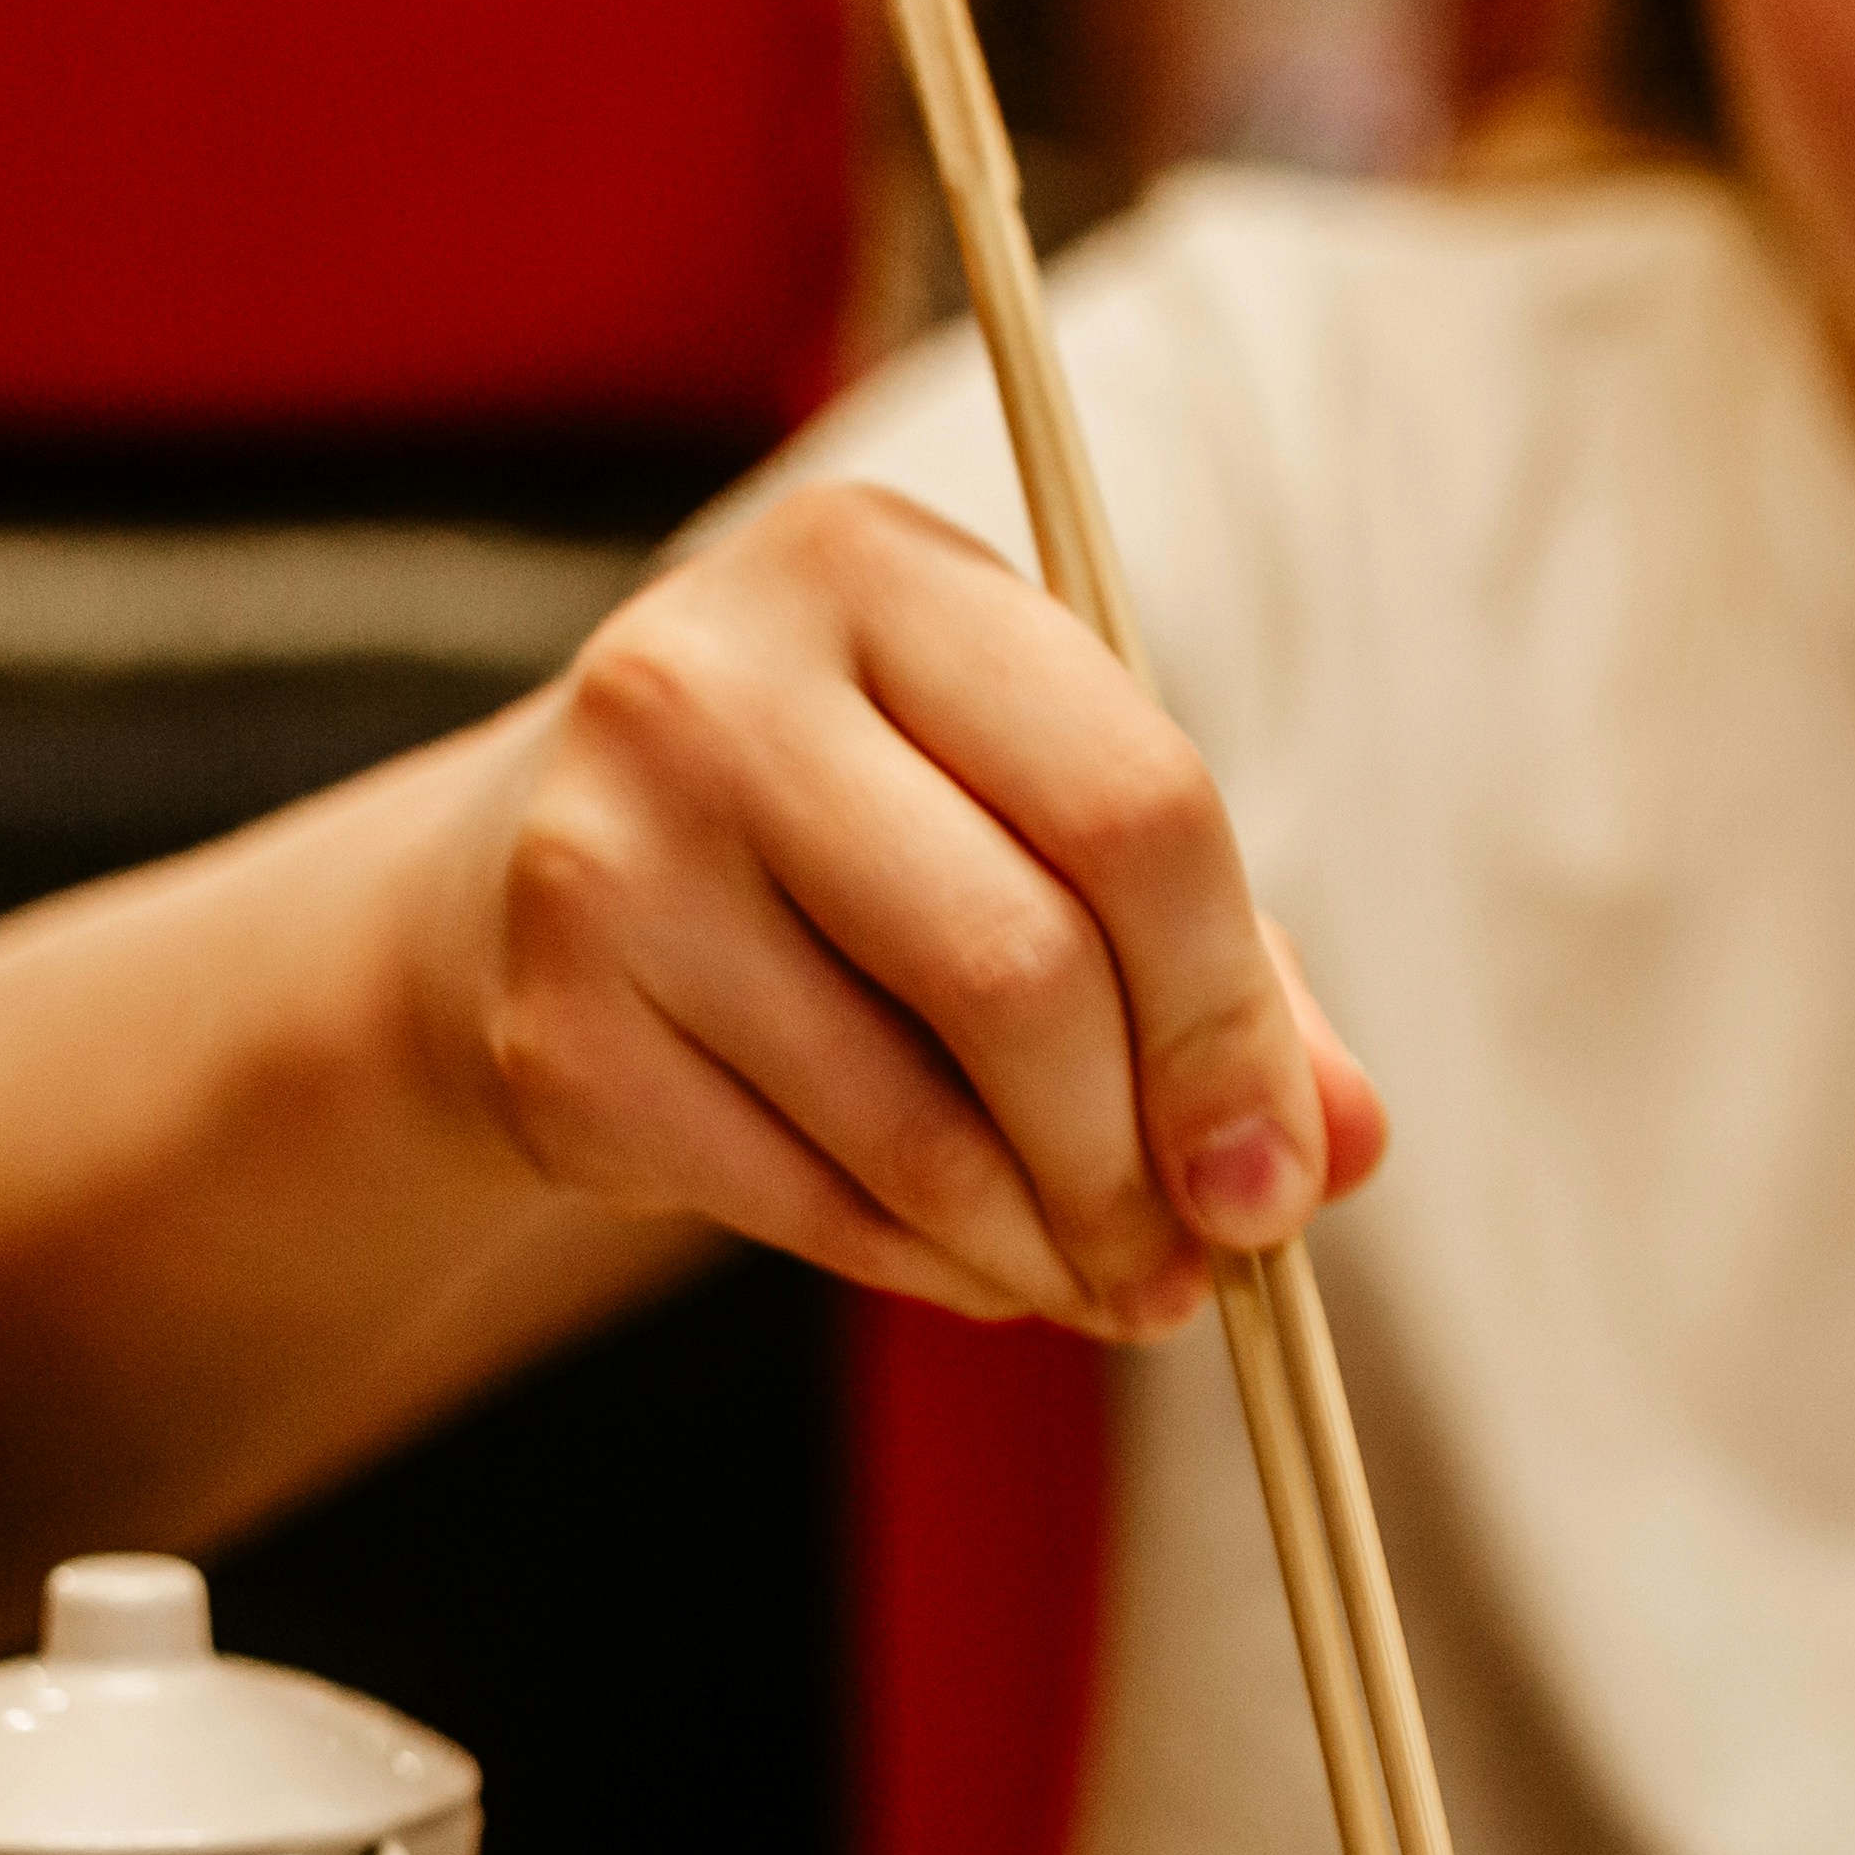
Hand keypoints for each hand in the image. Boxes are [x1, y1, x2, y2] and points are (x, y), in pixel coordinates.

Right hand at [422, 481, 1385, 1334]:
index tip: (1283, 1176)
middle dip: (1144, 1163)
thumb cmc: (855, 841)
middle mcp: (711, 683)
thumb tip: (1340, 1150)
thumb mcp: (1036, 827)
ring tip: (1111, 1283)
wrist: (514, 889)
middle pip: (1027, 973)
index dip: (1233, 1020)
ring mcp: (606, 857)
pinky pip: (818, 1207)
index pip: (1132, 802)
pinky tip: (977, 1261)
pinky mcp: (556, 1037)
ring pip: (924, 1128)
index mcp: (874, 571)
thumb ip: (1225, 970)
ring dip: (1055, 1249)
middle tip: (1202, 1267)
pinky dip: (937, 1271)